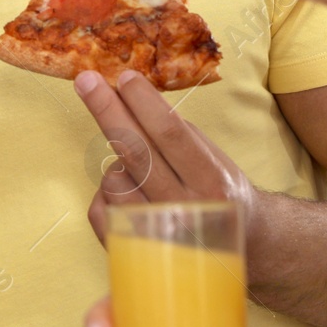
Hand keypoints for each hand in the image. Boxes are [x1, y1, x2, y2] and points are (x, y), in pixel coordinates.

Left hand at [76, 69, 256, 242]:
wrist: (240, 247)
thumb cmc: (219, 193)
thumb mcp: (215, 159)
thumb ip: (178, 134)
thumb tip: (128, 95)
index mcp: (212, 182)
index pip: (170, 134)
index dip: (144, 102)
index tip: (124, 76)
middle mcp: (184, 210)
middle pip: (135, 151)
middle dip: (107, 111)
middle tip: (86, 80)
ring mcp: (156, 234)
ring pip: (113, 179)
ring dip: (117, 164)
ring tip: (141, 173)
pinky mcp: (132, 250)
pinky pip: (98, 208)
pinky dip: (106, 193)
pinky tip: (128, 192)